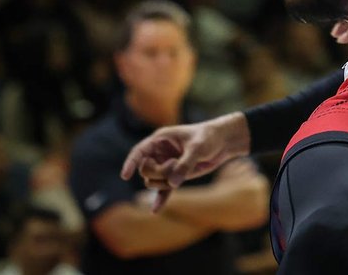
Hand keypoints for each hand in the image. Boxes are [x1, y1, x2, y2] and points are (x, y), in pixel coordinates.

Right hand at [120, 113, 249, 210]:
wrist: (223, 142)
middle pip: (145, 170)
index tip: (125, 175)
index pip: (139, 152)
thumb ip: (185, 164)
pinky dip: (160, 199)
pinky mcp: (175, 176)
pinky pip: (163, 190)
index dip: (130, 163)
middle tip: (175, 165)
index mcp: (160, 140)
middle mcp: (160, 153)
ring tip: (184, 171)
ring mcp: (166, 165)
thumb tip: (173, 183)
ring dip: (166, 182)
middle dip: (158, 173)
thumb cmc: (209, 137)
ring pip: (154, 181)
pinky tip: (155, 210)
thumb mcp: (198, 148)